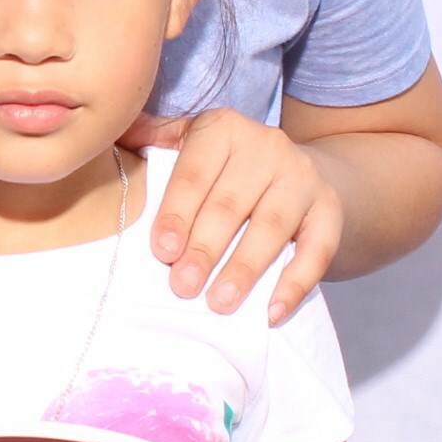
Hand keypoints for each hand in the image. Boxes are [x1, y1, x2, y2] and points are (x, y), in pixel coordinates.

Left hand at [120, 110, 340, 319]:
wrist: (299, 173)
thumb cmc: (226, 168)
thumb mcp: (191, 144)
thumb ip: (154, 140)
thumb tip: (110, 134)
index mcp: (224, 128)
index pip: (196, 172)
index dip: (177, 212)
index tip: (161, 251)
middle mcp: (267, 145)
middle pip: (231, 204)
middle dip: (205, 249)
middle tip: (182, 287)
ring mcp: (303, 177)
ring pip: (272, 227)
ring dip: (244, 269)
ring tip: (219, 303)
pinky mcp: (330, 210)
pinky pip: (317, 249)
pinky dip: (295, 283)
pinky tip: (270, 312)